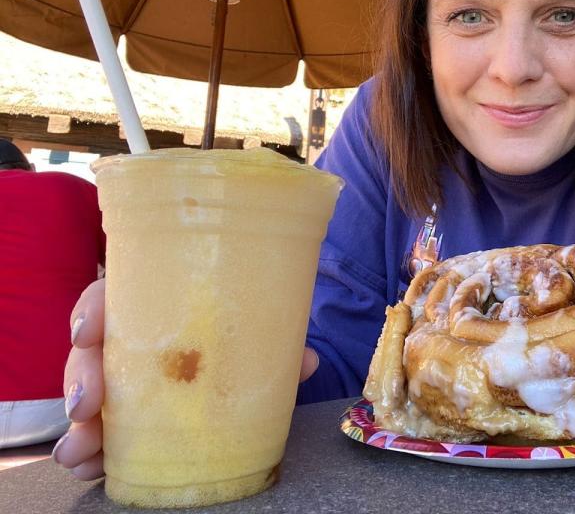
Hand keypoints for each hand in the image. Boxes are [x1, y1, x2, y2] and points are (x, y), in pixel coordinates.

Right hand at [54, 278, 320, 478]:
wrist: (241, 357)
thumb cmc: (238, 335)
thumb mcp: (257, 334)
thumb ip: (277, 345)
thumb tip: (307, 361)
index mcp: (155, 302)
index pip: (113, 295)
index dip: (93, 311)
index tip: (88, 333)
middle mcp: (129, 338)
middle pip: (92, 350)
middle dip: (82, 375)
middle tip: (87, 404)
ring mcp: (120, 378)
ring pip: (87, 395)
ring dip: (79, 426)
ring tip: (80, 452)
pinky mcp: (122, 414)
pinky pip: (96, 431)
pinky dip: (90, 452)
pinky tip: (88, 468)